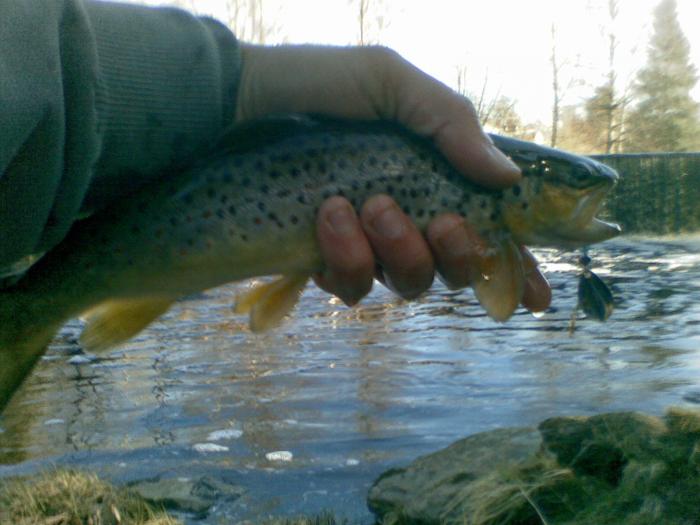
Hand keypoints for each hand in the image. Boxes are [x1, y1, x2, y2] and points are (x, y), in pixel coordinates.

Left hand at [236, 44, 550, 312]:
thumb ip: (450, 122)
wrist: (240, 105)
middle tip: (425, 215)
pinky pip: (351, 287)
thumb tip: (507, 177)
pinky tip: (324, 219)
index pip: (487, 229)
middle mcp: (408, 217)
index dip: (514, 267)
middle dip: (450, 251)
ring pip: (406, 283)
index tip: (534, 295)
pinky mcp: (325, 260)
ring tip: (354, 205)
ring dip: (392, 250)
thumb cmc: (319, 86)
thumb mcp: (390, 83)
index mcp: (433, 177)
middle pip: (454, 270)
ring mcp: (367, 244)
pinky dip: (344, 259)